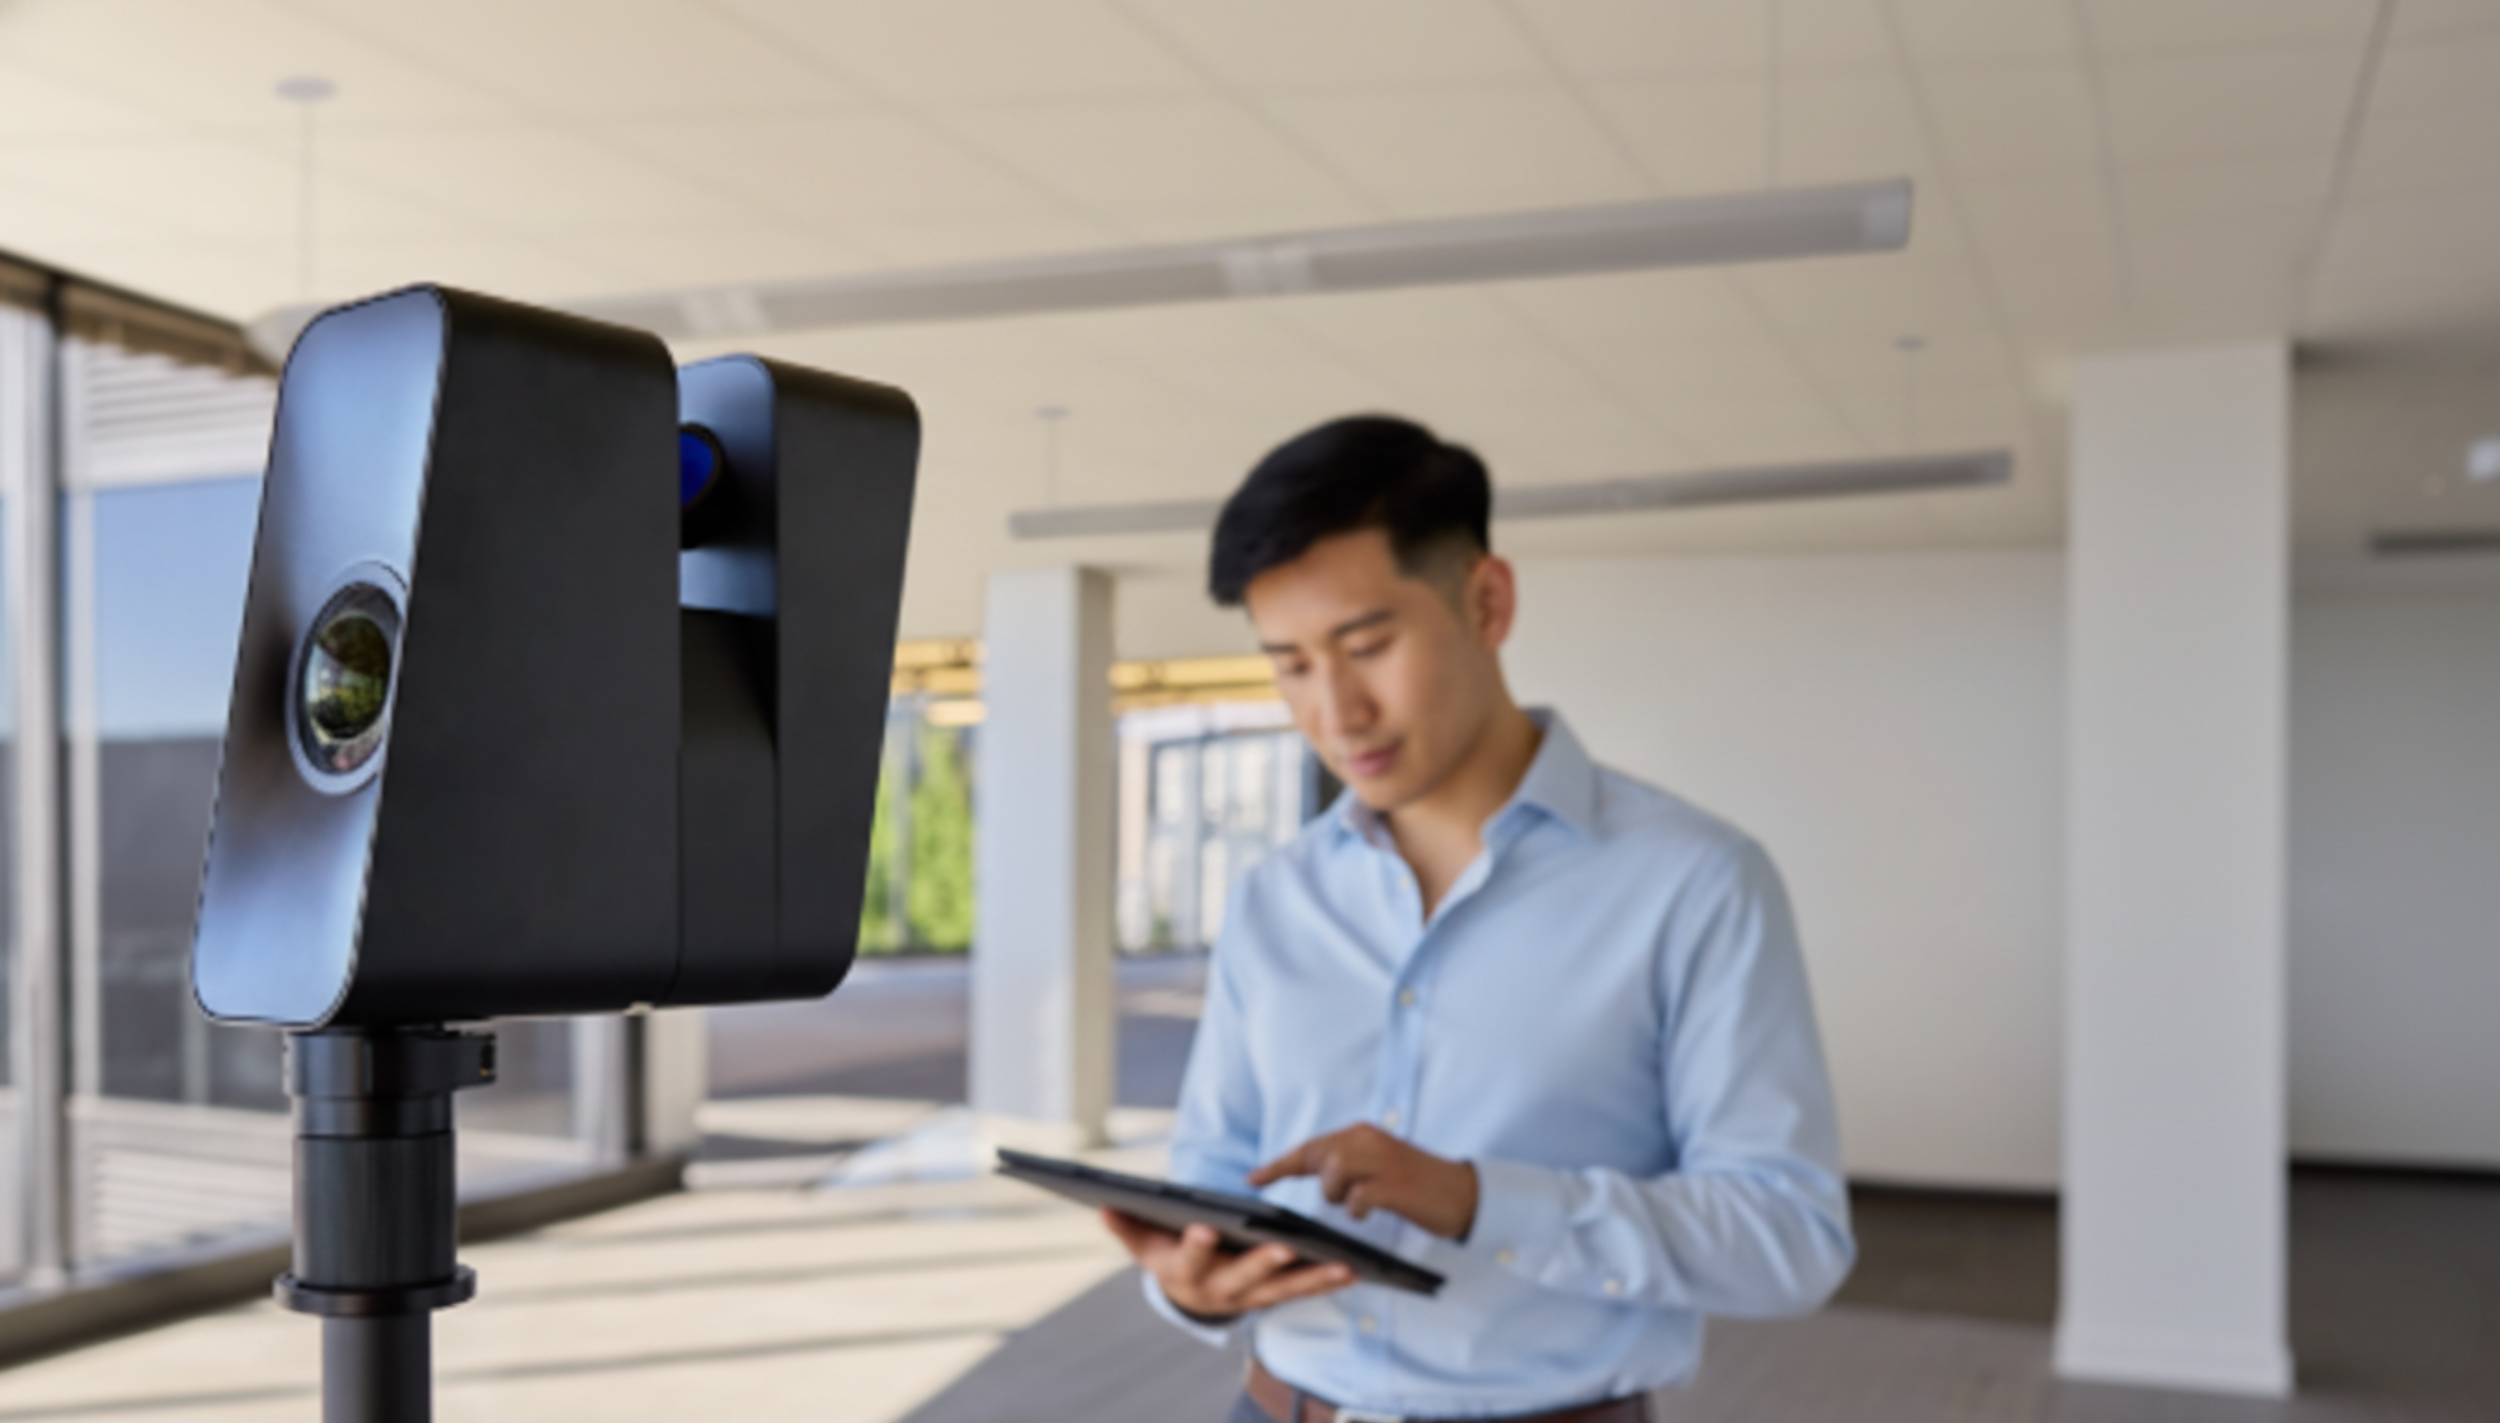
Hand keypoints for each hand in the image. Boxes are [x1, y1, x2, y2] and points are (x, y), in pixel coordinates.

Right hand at [1100, 1209, 1354, 1319]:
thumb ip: (1125, 1225)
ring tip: (1342, 1265)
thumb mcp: (1142, 1243)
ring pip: (1283, 1289)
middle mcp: (1220, 1290)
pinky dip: (1326, 1281)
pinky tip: (1354, 1270)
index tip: (1205, 1228)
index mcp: (1186, 1273)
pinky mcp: (1274, 1295)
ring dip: (1312, 1279)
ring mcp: (1251, 1296)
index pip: (1190, 1259)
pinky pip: (1302, 1290)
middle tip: (1286, 1247)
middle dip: (1264, 1263)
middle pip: (1244, 1278)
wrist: (1188, 1296)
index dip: (1197, 1245)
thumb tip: (1103, 1204)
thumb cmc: (1166, 1256)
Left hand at [1249, 1122, 1479, 1240]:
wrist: (1463, 1194)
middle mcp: (1369, 1141)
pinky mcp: (1395, 1186)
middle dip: (1308, 1177)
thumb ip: (1347, 1164)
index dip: (1280, 1164)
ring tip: (1357, 1203)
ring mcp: (1382, 1162)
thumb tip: (1312, 1171)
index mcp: (1363, 1134)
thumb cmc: (1416, 1184)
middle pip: (1317, 1154)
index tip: (1253, 1178)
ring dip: (1337, 1194)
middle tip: (1316, 1196)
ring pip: (1333, 1172)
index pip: (1311, 1146)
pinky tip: (1370, 1212)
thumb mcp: (1378, 1165)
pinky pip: (1358, 1198)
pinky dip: (1357, 1209)